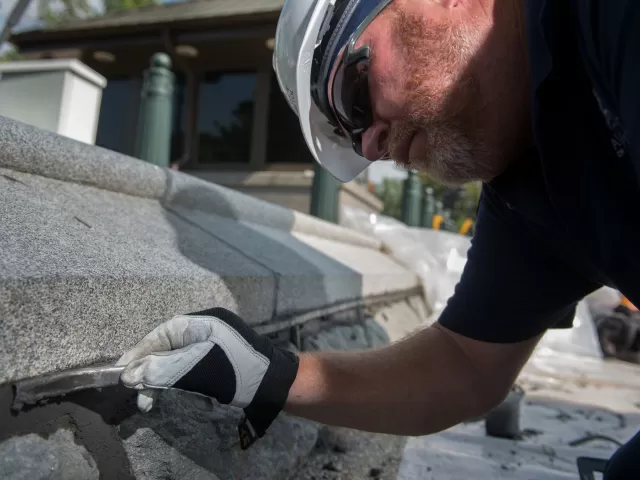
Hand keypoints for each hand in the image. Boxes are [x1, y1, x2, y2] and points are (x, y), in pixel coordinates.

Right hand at [117, 307, 298, 447]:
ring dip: (160, 377)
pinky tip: (166, 392)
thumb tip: (129, 375)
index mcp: (203, 322)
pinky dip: (175, 378)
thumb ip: (163, 370)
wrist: (276, 384)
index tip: (122, 372)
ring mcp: (213, 341)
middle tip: (135, 391)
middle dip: (148, 369)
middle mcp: (206, 327)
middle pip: (167, 345)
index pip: (161, 334)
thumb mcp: (198, 371)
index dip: (139, 353)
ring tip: (147, 401)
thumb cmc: (240, 372)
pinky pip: (188, 364)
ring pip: (176, 357)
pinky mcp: (217, 357)